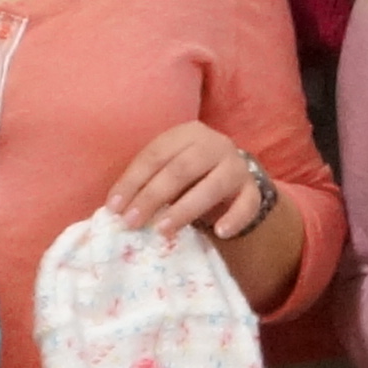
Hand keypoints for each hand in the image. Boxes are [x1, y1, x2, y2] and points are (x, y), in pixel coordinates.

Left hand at [110, 121, 273, 240]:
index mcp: (187, 134)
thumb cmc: (190, 176)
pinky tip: (219, 233)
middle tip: (132, 222)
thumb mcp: (167, 170)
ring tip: (162, 231)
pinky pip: (247, 204)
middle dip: (153, 197)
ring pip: (212, 186)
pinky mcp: (252, 189)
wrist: (230, 178)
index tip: (114, 209)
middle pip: (181, 169)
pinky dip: (234, 218)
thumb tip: (117, 209)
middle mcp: (215, 144)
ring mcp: (236, 166)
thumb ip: (147, 183)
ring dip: (184, 210)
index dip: (132, 182)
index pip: (155, 155)